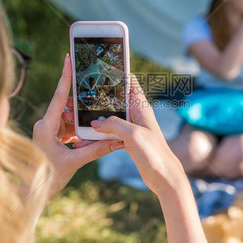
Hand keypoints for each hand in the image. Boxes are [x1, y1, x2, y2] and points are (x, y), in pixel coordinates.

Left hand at [32, 55, 116, 196]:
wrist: (32, 193)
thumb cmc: (47, 178)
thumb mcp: (73, 163)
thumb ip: (95, 150)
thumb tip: (116, 142)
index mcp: (46, 126)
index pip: (58, 97)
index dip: (65, 77)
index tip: (69, 59)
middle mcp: (44, 124)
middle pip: (65, 104)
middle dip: (81, 98)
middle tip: (94, 83)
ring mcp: (47, 129)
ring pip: (68, 116)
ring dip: (82, 117)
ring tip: (96, 111)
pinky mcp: (51, 136)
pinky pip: (67, 126)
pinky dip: (79, 127)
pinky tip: (90, 128)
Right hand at [89, 75, 187, 196]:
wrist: (164, 177)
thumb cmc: (154, 153)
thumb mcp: (133, 135)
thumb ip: (113, 124)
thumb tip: (94, 123)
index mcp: (141, 107)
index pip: (130, 82)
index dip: (118, 73)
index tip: (102, 65)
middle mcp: (136, 115)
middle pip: (115, 100)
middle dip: (99, 97)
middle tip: (80, 94)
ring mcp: (132, 128)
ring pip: (110, 118)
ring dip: (95, 120)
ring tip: (77, 118)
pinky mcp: (128, 141)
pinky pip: (110, 135)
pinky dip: (99, 137)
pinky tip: (85, 141)